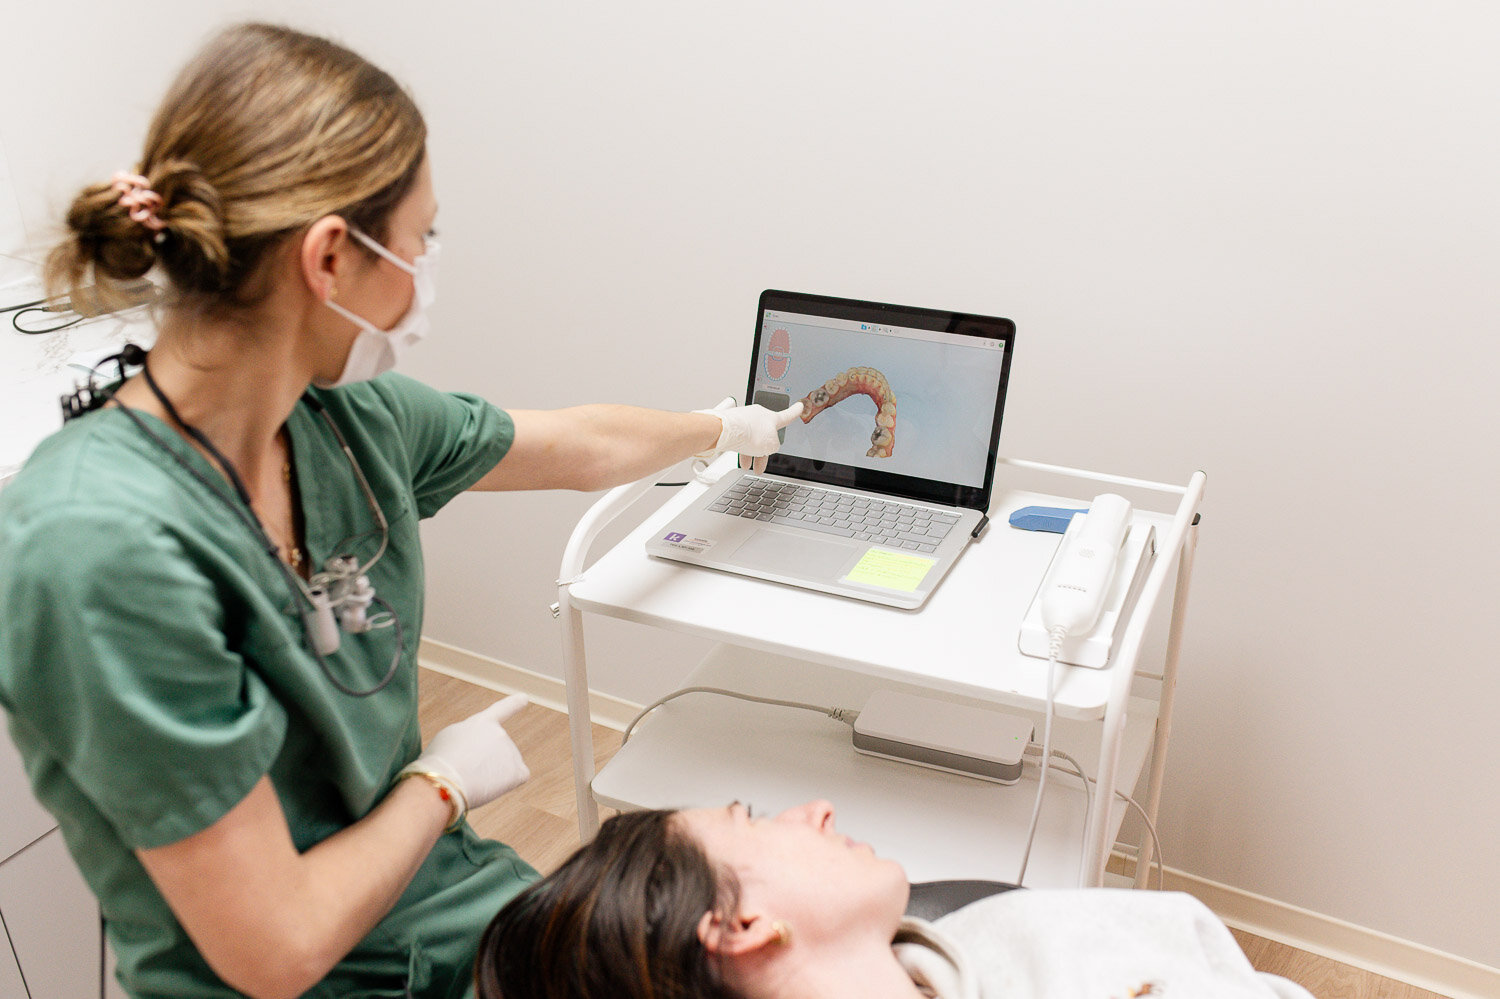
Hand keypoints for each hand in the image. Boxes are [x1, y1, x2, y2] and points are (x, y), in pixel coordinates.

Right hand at [407, 694, 530, 809]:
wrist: (444, 780)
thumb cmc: (437, 764)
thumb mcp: (447, 740)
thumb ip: (468, 741)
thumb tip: (480, 755)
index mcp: (480, 723)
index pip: (501, 711)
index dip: (513, 704)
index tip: (525, 698)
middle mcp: (500, 733)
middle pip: (495, 753)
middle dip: (485, 764)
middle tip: (464, 773)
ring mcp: (510, 751)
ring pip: (503, 768)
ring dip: (491, 776)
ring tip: (470, 780)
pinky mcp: (517, 771)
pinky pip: (516, 778)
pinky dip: (506, 784)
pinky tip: (490, 785)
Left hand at [694, 399, 804, 462]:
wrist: (725, 430)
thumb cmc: (748, 433)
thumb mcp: (771, 446)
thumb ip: (774, 446)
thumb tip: (766, 447)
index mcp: (772, 418)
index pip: (787, 415)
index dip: (795, 412)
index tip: (800, 406)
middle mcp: (758, 415)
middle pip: (765, 436)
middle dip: (763, 452)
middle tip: (760, 466)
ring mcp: (745, 418)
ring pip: (751, 438)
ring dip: (750, 453)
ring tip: (747, 465)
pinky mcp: (733, 423)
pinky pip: (740, 438)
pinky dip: (740, 449)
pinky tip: (738, 458)